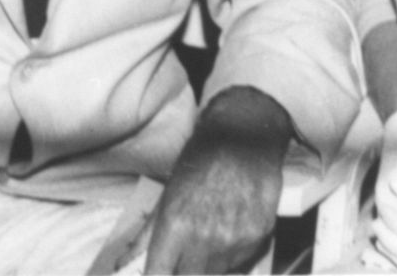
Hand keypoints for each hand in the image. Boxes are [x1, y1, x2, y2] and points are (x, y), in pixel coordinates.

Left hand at [144, 87, 289, 273]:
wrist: (244, 134)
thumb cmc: (203, 158)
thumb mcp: (169, 192)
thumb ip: (154, 233)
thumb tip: (137, 263)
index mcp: (175, 224)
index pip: (159, 275)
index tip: (162, 274)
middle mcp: (204, 237)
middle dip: (185, 271)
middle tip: (186, 257)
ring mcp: (234, 240)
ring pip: (217, 274)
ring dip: (211, 264)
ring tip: (213, 231)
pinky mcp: (259, 236)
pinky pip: (243, 262)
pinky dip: (235, 254)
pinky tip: (232, 228)